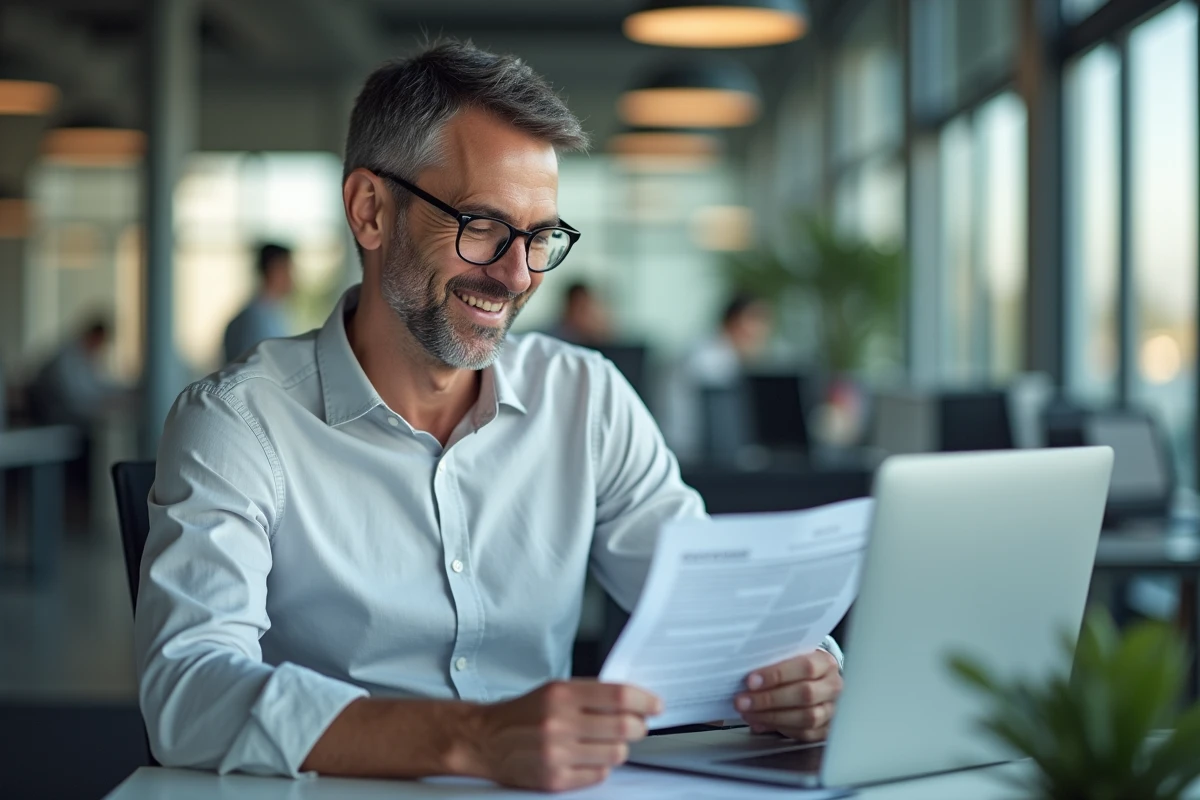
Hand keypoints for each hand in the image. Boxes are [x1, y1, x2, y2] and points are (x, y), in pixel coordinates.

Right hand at [464, 680, 661, 791]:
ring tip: (607, 742)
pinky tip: (589, 758)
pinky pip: (598, 776)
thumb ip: (590, 694)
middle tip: (636, 725)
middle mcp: (559, 724)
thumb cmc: (524, 713)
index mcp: (561, 695)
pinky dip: (601, 767)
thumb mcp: (554, 690)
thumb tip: (633, 700)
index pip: (618, 696)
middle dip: (638, 727)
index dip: (644, 700)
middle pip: (623, 727)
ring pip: (616, 754)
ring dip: (619, 748)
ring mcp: (557, 754)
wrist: (485, 740)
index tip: (656, 705)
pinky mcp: (554, 779)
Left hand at [735, 651, 841, 741]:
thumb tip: (747, 678)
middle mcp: (833, 686)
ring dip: (771, 717)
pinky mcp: (826, 729)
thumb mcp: (789, 657)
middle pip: (805, 694)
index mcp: (825, 663)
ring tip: (748, 713)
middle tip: (743, 701)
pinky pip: (805, 733)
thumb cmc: (798, 668)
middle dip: (769, 699)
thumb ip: (774, 664)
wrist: (818, 681)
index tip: (751, 680)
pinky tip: (761, 723)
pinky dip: (780, 729)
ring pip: (806, 717)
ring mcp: (832, 710)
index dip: (777, 674)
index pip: (805, 667)